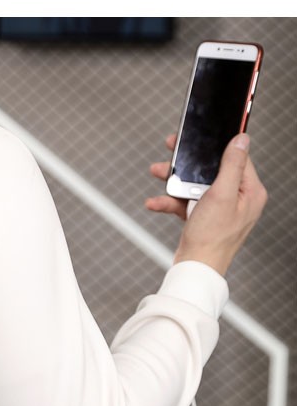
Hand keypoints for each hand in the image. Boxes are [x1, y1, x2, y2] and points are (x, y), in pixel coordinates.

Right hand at [145, 132, 267, 276]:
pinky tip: (156, 202)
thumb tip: (242, 139)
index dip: (216, 146)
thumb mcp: (221, 195)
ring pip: (196, 184)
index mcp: (250, 192)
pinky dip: (171, 201)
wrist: (194, 269)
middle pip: (212, 169)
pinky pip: (187, 201)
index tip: (200, 136)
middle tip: (172, 151)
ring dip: (174, 182)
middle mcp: (237, 199)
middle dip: (188, 165)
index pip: (237, 158)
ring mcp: (220, 209)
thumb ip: (232, 164)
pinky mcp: (204, 217)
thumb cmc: (211, 239)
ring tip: (158, 174)